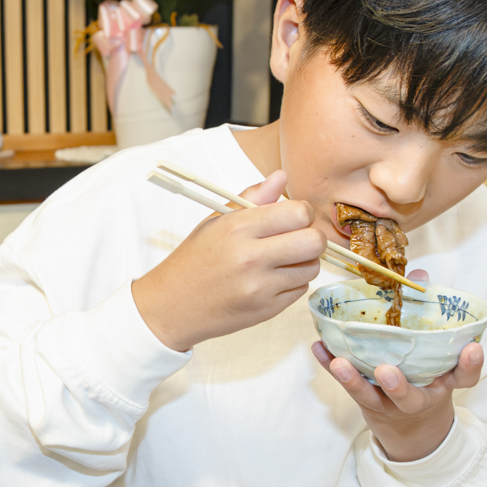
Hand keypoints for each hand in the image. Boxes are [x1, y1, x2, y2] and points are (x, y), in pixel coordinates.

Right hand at [132, 170, 325, 351]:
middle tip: (297, 238)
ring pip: (312, 267)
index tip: (293, 217)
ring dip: (304, 262)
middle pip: (314, 242)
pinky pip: (301, 289)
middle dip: (312, 237)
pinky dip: (293, 282)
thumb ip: (252, 198)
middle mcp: (251, 258)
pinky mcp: (267, 310)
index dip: (303, 213)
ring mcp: (261, 287)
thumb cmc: (194, 260)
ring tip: (281, 260)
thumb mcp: (216, 221)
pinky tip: (272, 279)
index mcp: (239, 229)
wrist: (173, 306)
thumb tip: (281, 177)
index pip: (298, 213)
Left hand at [312, 270, 483, 461]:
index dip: (471, 364)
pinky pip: (344, 385)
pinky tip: (318, 348)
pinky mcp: (364, 401)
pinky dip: (329, 366)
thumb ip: (429, 316)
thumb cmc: (425, 376)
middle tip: (386, 371)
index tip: (473, 349)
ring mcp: (387, 404)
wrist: (409, 425)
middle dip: (398, 386)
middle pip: (409, 398)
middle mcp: (416, 398)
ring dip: (352, 380)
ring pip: (370, 396)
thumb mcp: (436, 355)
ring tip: (339, 362)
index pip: (464, 377)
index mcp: (442, 383)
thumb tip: (419, 274)